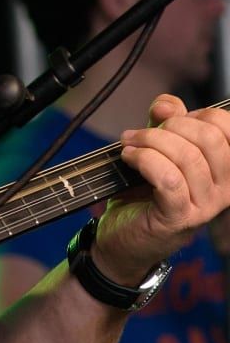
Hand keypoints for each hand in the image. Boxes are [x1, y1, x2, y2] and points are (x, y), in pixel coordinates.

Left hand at [95, 95, 229, 285]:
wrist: (123, 236)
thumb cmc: (144, 192)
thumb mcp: (158, 149)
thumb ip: (166, 123)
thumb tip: (167, 106)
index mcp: (226, 169)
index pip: (227, 127)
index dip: (196, 115)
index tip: (168, 120)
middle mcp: (225, 189)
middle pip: (209, 139)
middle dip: (170, 127)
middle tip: (140, 134)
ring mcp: (206, 206)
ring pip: (187, 158)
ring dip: (150, 142)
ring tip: (129, 144)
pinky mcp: (179, 217)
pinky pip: (169, 179)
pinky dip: (144, 160)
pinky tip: (129, 158)